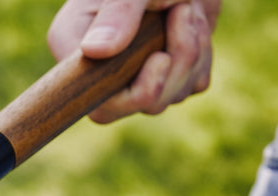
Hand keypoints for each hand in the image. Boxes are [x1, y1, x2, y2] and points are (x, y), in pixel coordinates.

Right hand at [47, 0, 218, 122]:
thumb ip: (118, 12)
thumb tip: (95, 51)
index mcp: (75, 51)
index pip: (99, 104)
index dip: (135, 94)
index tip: (160, 57)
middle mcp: (100, 71)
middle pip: (141, 104)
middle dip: (177, 63)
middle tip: (183, 12)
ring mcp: (133, 76)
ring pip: (170, 96)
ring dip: (192, 52)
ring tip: (187, 9)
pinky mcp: (164, 74)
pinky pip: (189, 86)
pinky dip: (201, 57)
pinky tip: (192, 25)